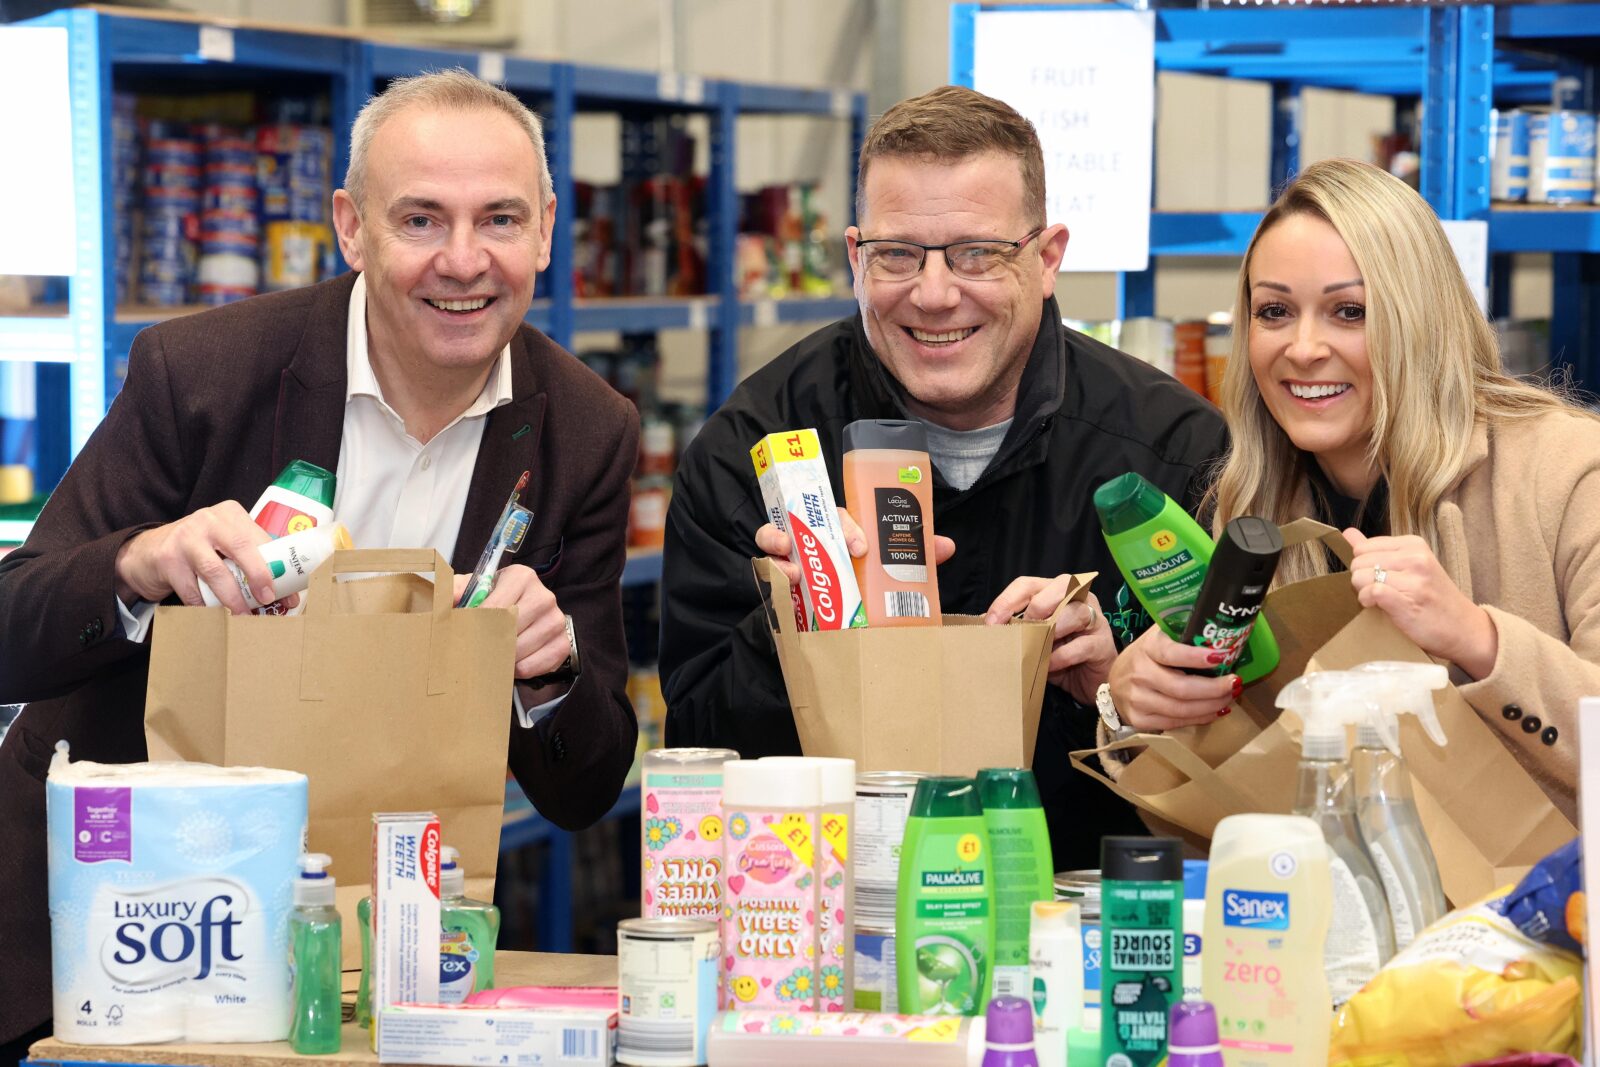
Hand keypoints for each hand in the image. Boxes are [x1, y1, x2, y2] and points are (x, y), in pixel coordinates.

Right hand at [113, 501, 293, 613]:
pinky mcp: (167, 559)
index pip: (260, 539)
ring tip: (243, 614)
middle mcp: (209, 520)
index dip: (277, 567)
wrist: (147, 552)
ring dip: (232, 597)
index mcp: (230, 514)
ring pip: (216, 571)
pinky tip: (214, 615)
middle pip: (241, 547)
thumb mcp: (224, 543)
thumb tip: (284, 590)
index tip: (289, 592)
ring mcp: (185, 538)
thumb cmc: (198, 550)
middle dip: (258, 575)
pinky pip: (191, 590)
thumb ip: (250, 558)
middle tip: (267, 599)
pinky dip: (205, 606)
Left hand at [454, 564, 569, 678]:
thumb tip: (446, 599)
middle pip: (510, 629)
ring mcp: (557, 620)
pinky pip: (535, 665)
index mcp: (522, 576)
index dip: (477, 624)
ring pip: (520, 650)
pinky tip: (510, 664)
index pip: (496, 606)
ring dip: (502, 658)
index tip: (464, 634)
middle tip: (473, 651)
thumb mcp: (474, 588)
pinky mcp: (563, 644)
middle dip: (488, 643)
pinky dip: (518, 670)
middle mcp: (544, 596)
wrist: (523, 614)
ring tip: (491, 656)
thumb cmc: (494, 601)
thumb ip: (455, 589)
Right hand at [754, 506, 955, 585]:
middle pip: (798, 521)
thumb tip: (946, 546)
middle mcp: (815, 537)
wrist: (852, 615)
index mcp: (842, 528)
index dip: (849, 527)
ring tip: (790, 569)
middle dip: (795, 528)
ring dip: (775, 545)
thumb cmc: (870, 577)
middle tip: (805, 544)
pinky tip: (784, 584)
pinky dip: (772, 574)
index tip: (861, 548)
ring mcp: (795, 557)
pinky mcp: (783, 581)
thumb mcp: (894, 565)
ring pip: (774, 539)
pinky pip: (769, 571)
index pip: (840, 516)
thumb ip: (916, 554)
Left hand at [984, 576, 1114, 705]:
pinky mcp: (1103, 645)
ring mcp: (1095, 620)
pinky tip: (1049, 665)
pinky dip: (1061, 656)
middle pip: (1060, 585)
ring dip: (1051, 630)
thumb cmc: (1059, 654)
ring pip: (1075, 612)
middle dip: (1035, 607)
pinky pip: (1082, 645)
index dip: (1008, 600)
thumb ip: (1013, 627)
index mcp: (1057, 592)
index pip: (1029, 584)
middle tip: (1018, 630)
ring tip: (1035, 648)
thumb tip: (982, 624)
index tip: (991, 623)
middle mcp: (1079, 599)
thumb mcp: (1032, 638)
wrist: (1088, 682)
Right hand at [1108, 626, 1238, 731]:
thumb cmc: (1147, 656)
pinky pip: (1176, 723)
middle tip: (1235, 683)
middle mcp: (1138, 674)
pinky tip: (1214, 711)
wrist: (1116, 681)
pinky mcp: (1139, 720)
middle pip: (1181, 688)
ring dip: (1212, 706)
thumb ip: (1183, 631)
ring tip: (1229, 698)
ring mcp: (1137, 700)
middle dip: (1214, 689)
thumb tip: (1220, 626)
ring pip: (1181, 709)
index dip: (1195, 657)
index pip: (1171, 653)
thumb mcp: (1159, 637)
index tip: (1221, 656)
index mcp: (1146, 648)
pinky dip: (1200, 718)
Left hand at [1346, 528, 1497, 678]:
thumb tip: (1347, 533)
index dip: (1363, 566)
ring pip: (1360, 577)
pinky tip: (1379, 607)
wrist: (1463, 629)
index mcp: (1414, 544)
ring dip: (1364, 592)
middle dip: (1362, 580)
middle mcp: (1415, 558)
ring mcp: (1414, 579)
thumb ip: (1376, 549)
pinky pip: (1372, 592)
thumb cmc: (1433, 598)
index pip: (1363, 547)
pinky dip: (1368, 601)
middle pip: (1358, 562)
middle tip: (1382, 592)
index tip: (1379, 578)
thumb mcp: (1409, 566)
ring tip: (1384, 601)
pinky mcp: (1408, 601)